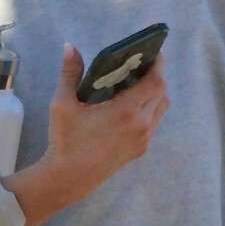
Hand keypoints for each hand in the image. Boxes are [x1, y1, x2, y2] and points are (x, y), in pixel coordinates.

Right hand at [6, 45, 167, 225]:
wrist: (68, 178)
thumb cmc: (65, 140)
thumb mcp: (63, 103)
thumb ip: (70, 72)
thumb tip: (70, 46)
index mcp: (127, 111)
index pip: (155, 82)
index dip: (158, 65)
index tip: (154, 52)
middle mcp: (141, 125)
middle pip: (161, 93)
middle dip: (156, 76)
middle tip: (142, 65)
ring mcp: (143, 140)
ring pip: (160, 109)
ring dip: (155, 93)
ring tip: (138, 83)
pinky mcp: (139, 150)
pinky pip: (153, 123)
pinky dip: (149, 109)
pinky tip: (132, 105)